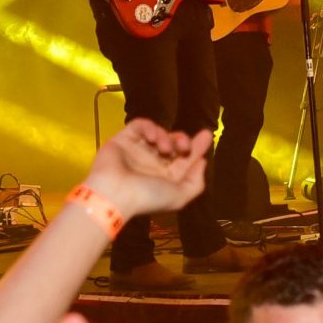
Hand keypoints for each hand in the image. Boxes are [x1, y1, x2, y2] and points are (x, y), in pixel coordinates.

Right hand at [86, 119, 210, 217]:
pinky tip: (151, 137)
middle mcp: (153, 163)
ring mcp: (137, 150)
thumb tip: (201, 162)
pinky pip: (140, 126)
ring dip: (165, 137)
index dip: (197, 147)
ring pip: (158, 133)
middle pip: (173, 143)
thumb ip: (195, 182)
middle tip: (183, 146)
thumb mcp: (179, 197)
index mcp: (166, 178)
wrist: (114, 193)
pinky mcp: (123, 139)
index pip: (185, 159)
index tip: (207, 135)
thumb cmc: (148, 197)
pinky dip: (149, 128)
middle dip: (182, 140)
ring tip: (163, 148)